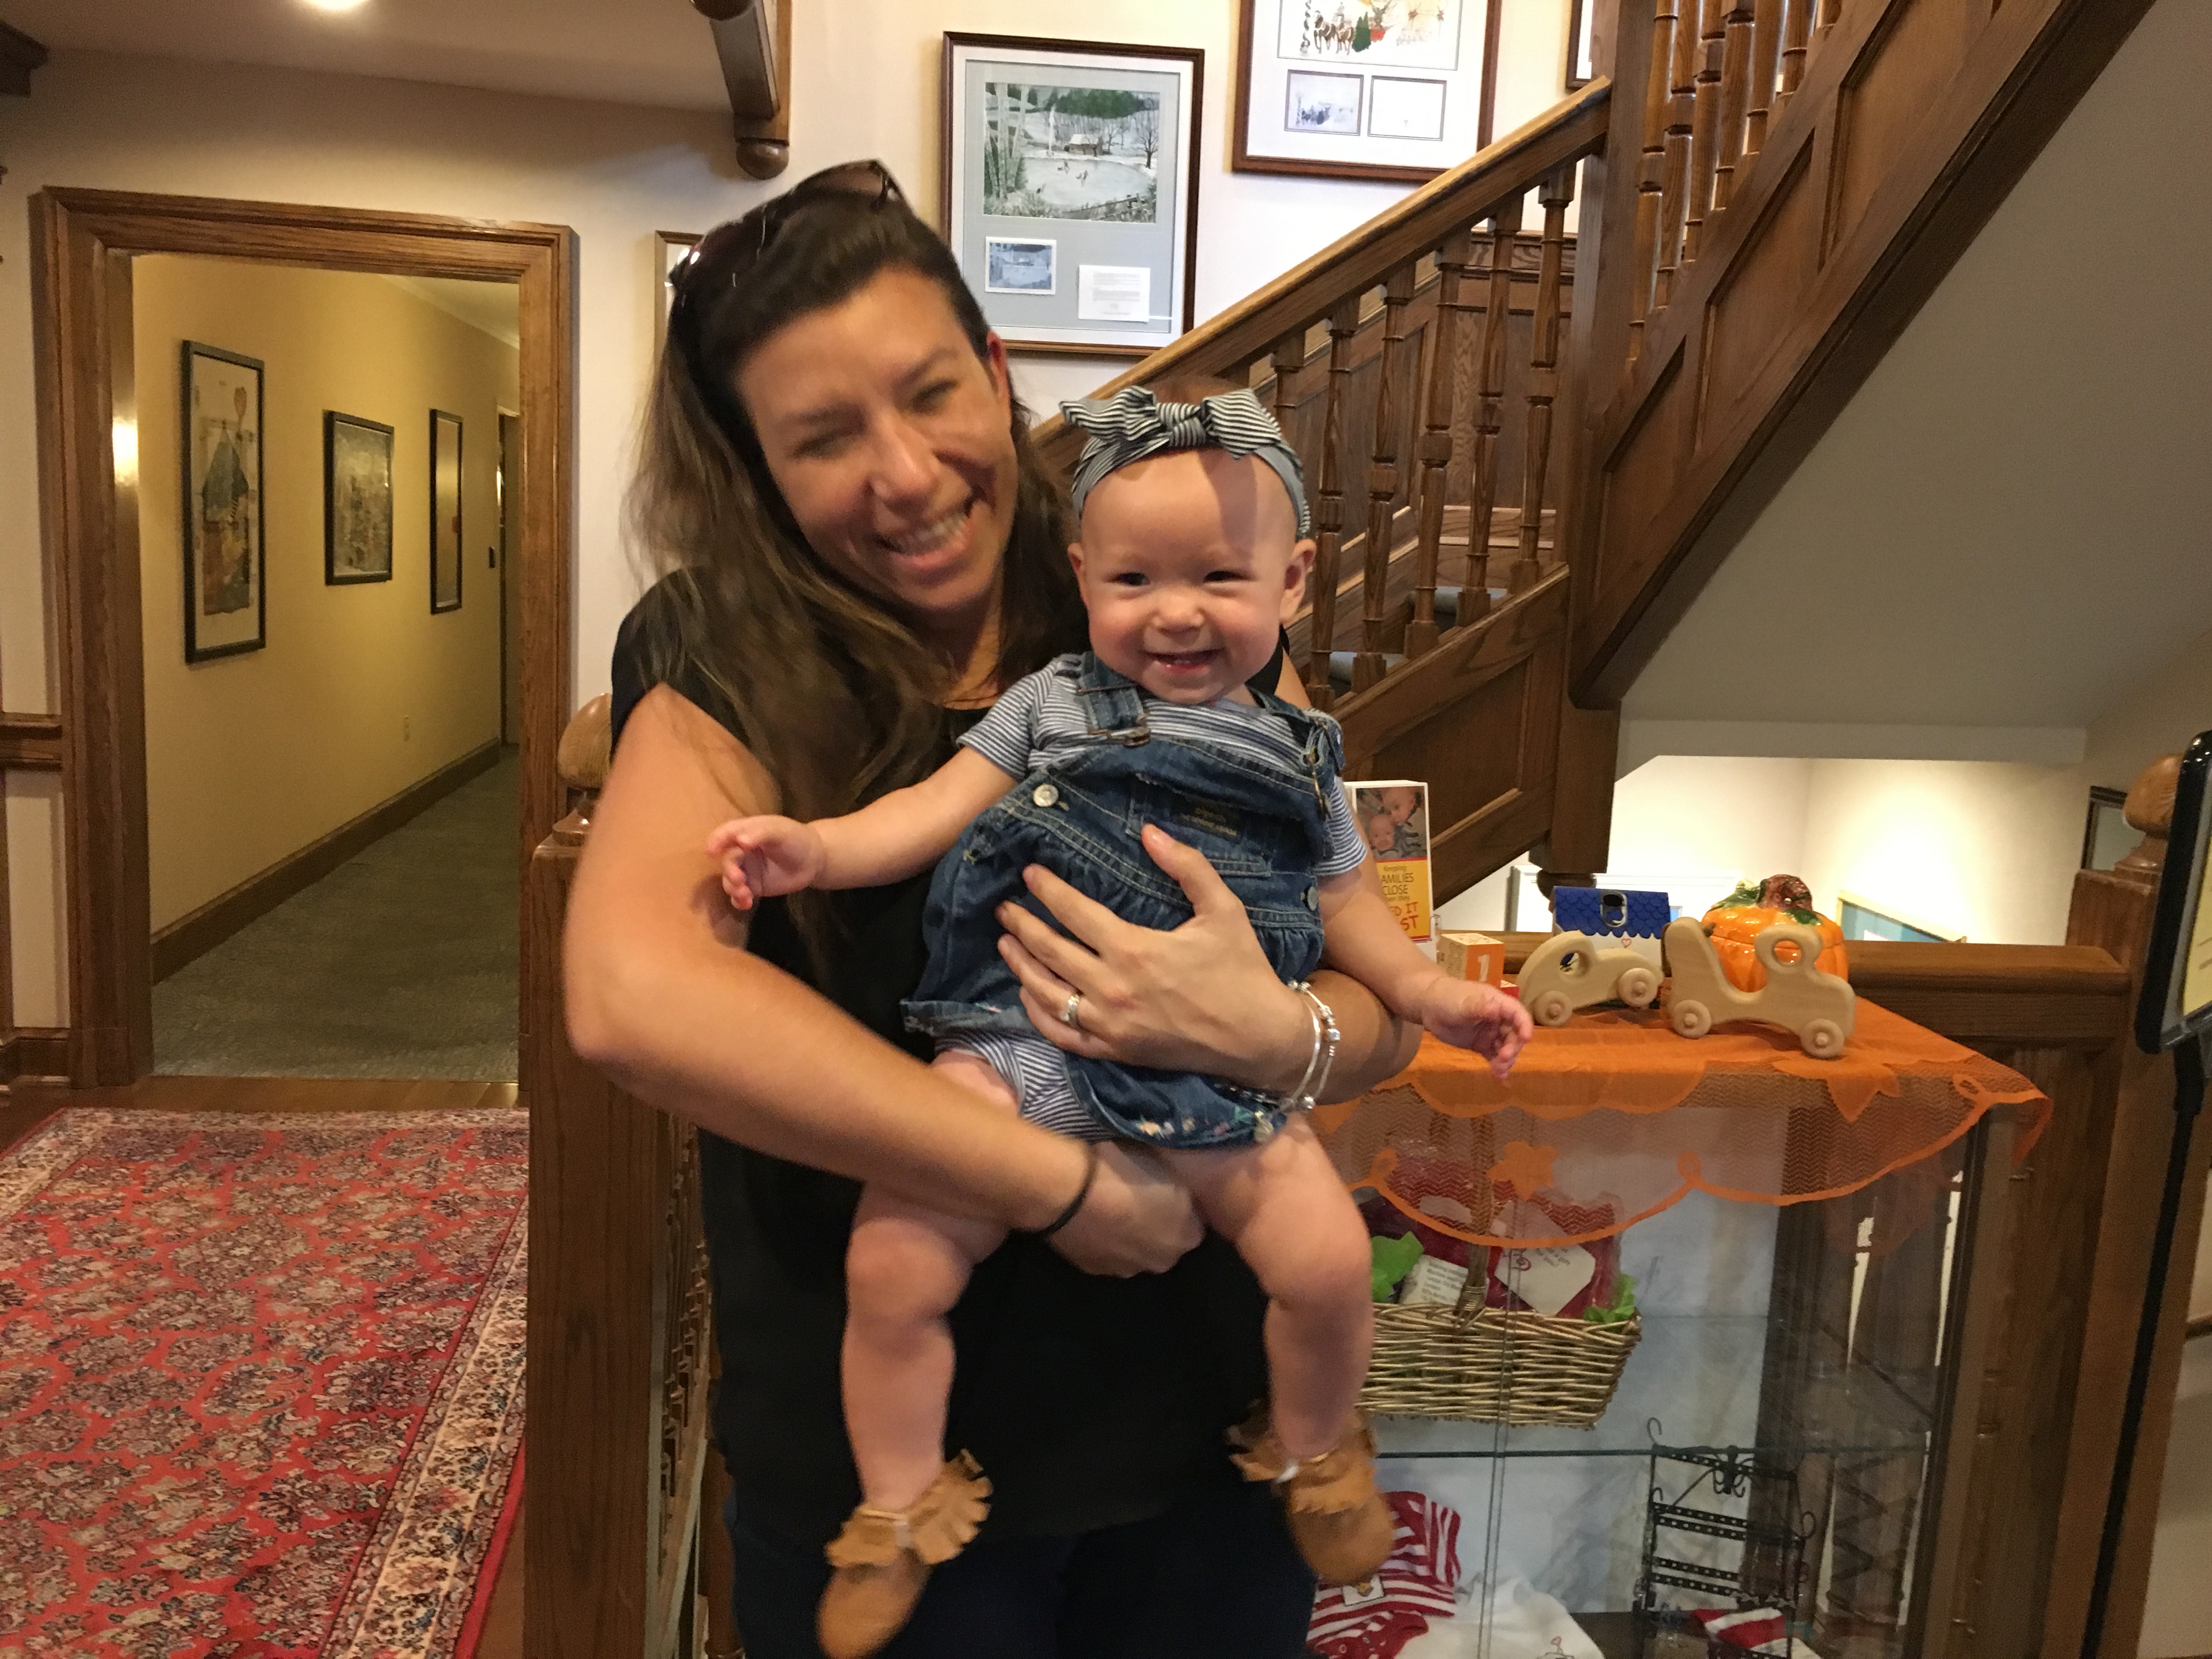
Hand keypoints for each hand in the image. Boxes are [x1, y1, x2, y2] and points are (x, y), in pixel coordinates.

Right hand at [705, 815, 824, 910]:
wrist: (813, 859)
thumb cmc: (795, 838)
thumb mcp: (779, 831)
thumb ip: (760, 833)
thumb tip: (741, 841)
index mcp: (746, 832)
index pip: (726, 834)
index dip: (716, 841)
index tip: (711, 851)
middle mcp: (742, 851)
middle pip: (728, 861)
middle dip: (730, 871)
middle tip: (739, 879)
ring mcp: (747, 870)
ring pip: (731, 880)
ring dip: (733, 888)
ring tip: (745, 895)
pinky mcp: (753, 887)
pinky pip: (740, 895)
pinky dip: (739, 900)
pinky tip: (746, 904)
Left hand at [994, 824, 1309, 1091]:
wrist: (1259, 1039)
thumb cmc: (1242, 969)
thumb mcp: (1223, 909)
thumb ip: (1187, 867)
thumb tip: (1151, 831)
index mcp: (1134, 949)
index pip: (1074, 913)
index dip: (1047, 890)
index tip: (1029, 874)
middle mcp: (1112, 988)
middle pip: (1050, 951)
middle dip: (1022, 925)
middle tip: (1003, 907)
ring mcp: (1109, 1025)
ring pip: (1047, 993)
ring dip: (1020, 965)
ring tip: (1006, 943)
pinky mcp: (1114, 1051)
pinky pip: (1062, 1035)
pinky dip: (1038, 1013)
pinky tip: (1027, 994)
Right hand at [1046, 1143, 1204, 1275]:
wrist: (1070, 1192)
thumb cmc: (1125, 1170)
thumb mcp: (1168, 1165)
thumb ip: (1181, 1187)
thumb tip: (1180, 1191)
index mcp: (1188, 1236)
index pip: (1196, 1221)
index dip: (1181, 1203)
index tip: (1166, 1185)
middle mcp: (1163, 1261)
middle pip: (1165, 1241)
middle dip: (1156, 1224)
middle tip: (1137, 1195)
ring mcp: (1126, 1270)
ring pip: (1134, 1250)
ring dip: (1128, 1233)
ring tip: (1109, 1205)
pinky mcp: (1093, 1270)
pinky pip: (1105, 1252)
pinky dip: (1101, 1238)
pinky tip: (1090, 1216)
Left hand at [1422, 978, 1533, 1079]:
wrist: (1429, 1006)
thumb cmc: (1447, 998)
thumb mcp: (1463, 1002)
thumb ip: (1479, 1006)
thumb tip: (1495, 1008)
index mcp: (1497, 1003)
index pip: (1517, 1013)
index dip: (1524, 1025)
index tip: (1526, 1039)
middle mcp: (1498, 1018)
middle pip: (1514, 1034)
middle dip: (1512, 1047)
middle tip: (1503, 1059)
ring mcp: (1491, 1033)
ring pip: (1506, 1047)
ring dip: (1506, 1059)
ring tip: (1499, 1070)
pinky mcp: (1482, 1045)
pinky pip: (1494, 1056)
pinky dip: (1498, 1066)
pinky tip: (1499, 1076)